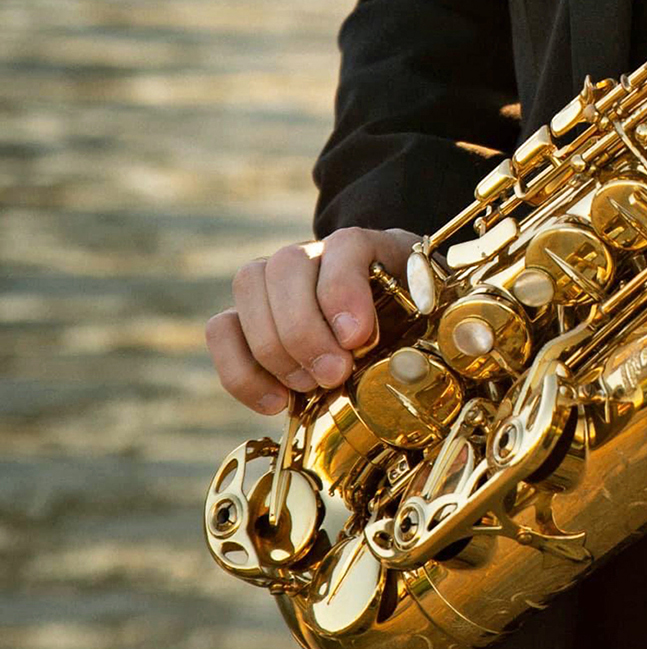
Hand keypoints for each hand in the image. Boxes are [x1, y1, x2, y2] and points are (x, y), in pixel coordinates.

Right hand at [205, 226, 416, 416]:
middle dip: (304, 330)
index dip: (343, 291)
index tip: (357, 337)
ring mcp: (273, 281)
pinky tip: (276, 402)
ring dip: (274, 348)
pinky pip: (220, 329)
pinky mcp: (246, 317)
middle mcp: (313, 253)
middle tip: (334, 375)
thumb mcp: (424, 314)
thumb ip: (422, 321)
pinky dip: (241, 371)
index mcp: (366, 246)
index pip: (344, 246)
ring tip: (308, 388)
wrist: (383, 324)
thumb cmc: (405, 320)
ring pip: (248, 285)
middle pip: (286, 265)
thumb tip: (423, 355)